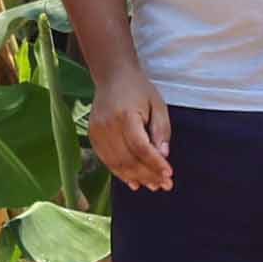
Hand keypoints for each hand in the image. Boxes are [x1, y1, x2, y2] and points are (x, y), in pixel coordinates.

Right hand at [88, 66, 173, 192]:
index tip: (169, 175)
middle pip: (128, 159)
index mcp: (125, 115)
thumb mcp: (157, 105)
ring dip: (136, 178)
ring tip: (152, 185)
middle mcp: (108, 125)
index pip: (141, 147)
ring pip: (117, 164)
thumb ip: (161, 130)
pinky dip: (121, 174)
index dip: (155, 164)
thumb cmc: (139, 90)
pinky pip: (107, 161)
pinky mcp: (93, 137)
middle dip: (148, 175)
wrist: (113, 76)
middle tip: (164, 185)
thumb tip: (163, 156)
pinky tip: (134, 181)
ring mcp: (97, 132)